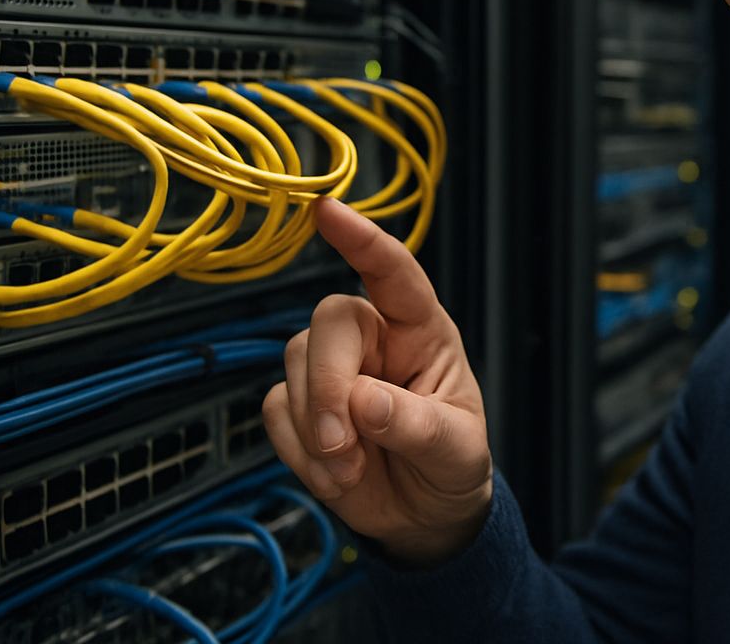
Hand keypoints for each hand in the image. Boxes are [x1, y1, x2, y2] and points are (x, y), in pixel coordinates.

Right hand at [263, 197, 492, 565]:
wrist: (423, 517)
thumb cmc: (450, 464)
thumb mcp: (455, 449)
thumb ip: (415, 425)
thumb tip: (363, 402)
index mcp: (421, 331)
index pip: (392, 274)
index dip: (362, 241)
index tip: (329, 210)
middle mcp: (373, 339)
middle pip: (328, 323)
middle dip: (327, 385)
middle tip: (344, 446)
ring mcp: (330, 370)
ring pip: (294, 365)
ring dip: (317, 429)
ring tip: (354, 470)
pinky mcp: (298, 406)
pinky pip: (274, 410)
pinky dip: (299, 452)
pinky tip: (334, 474)